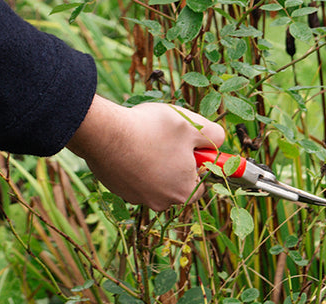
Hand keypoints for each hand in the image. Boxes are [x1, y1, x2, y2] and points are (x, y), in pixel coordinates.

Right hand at [65, 98, 224, 208]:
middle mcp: (162, 201)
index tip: (187, 143)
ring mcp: (137, 197)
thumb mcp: (190, 124)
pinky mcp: (118, 189)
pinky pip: (133, 177)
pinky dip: (133, 163)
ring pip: (153, 179)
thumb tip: (220, 141)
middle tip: (164, 137)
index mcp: (184, 191)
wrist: (105, 133)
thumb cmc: (150, 129)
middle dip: (173, 161)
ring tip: (144, 137)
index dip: (196, 160)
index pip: (201, 182)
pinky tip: (127, 144)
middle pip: (176, 181)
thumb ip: (213, 135)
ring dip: (152, 161)